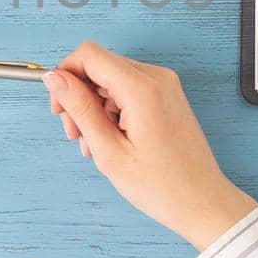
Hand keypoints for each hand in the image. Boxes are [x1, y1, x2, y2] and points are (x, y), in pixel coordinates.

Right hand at [43, 42, 256, 249]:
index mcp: (142, 89)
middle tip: (74, 133)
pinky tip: (108, 140)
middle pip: (99, 66)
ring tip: (91, 144)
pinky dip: (111, 110)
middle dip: (78, 95)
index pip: (89, 55)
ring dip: (93, 106)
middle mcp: (157, 78)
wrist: (202, 202)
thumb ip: (80, 108)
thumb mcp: (109, 150)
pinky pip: (128, 90)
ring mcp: (165, 86)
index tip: (59, 107)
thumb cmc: (161, 186)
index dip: (66, 75)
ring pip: (111, 79)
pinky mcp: (167, 96)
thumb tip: (55, 78)